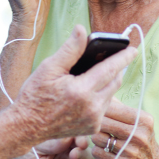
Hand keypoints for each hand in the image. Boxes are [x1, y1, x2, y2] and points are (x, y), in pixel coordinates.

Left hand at [0, 136, 92, 158]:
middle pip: (86, 155)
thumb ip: (54, 142)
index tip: (81, 140)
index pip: (80, 140)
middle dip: (83, 153)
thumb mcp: (37, 143)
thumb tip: (72, 136)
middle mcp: (66, 156)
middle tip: (75, 152)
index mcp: (63, 143)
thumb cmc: (22, 154)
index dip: (83, 140)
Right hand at [12, 25, 136, 142]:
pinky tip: (90, 90)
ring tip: (99, 72)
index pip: (109, 69)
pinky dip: (101, 96)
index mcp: (81, 91)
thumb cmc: (35, 95)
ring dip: (108, 82)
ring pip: (111, 94)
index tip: (132, 49)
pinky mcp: (92, 128)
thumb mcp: (49, 68)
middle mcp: (92, 108)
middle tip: (116, 57)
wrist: (26, 127)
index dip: (122, 58)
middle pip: (114, 82)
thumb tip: (82, 30)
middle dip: (116, 69)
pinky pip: (104, 107)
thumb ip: (70, 49)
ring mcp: (93, 120)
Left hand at [91, 98, 158, 158]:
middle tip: (98, 127)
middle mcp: (138, 135)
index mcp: (144, 121)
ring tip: (103, 140)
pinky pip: (97, 152)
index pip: (113, 107)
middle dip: (97, 124)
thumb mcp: (142, 125)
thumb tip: (106, 95)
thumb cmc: (145, 146)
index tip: (99, 113)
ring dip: (96, 138)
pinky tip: (105, 152)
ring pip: (97, 137)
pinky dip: (98, 151)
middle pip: (102, 121)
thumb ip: (123, 110)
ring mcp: (129, 151)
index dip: (102, 109)